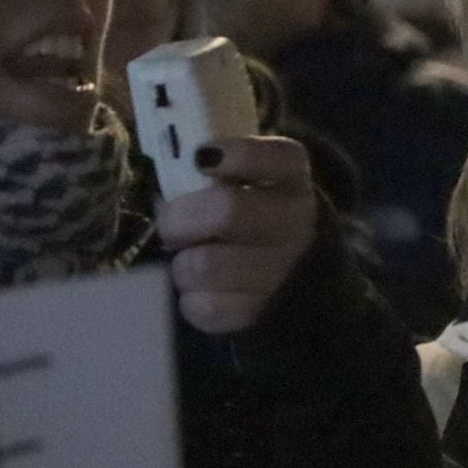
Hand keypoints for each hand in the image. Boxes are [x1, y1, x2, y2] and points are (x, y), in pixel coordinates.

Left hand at [154, 134, 317, 334]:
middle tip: (172, 224)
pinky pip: (203, 306)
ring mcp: (283, 272)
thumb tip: (169, 169)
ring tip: (193, 258)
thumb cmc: (257, 218)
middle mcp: (297, 224)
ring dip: (183, 263)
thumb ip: (222, 173)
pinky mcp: (259, 314)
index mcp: (294, 182)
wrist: (296, 278)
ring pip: (203, 264)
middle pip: (227, 211)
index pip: (280, 158)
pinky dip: (192, 298)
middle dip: (180, 217)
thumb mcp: (255, 185)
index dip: (241, 154)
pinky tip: (204, 288)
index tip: (202, 157)